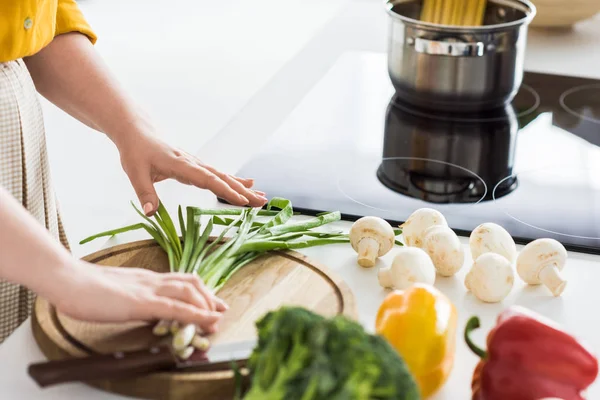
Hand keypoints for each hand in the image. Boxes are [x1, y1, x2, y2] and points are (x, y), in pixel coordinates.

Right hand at [53, 262, 226, 332]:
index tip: (211, 301)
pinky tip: (205, 321)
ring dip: (205, 306)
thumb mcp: (114, 291)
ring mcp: (147, 289)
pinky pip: (174, 307)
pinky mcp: (140, 302)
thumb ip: (130, 296)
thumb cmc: (83, 287)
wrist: (67, 279)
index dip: (199, 289)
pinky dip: (195, 314)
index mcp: (144, 278)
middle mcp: (151, 280)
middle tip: (220, 310)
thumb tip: (140, 306)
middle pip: (190, 283)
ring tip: (216, 319)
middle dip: (208, 297)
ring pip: (187, 292)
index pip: (179, 279)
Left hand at [118, 132, 267, 215]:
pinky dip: (233, 181)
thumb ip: (145, 193)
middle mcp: (194, 164)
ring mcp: (197, 164)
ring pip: (223, 177)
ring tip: (261, 196)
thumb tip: (150, 213)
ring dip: (242, 188)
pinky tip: (246, 185)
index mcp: (181, 165)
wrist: (138, 132)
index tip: (241, 201)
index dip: (225, 191)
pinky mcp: (196, 167)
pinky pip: (218, 175)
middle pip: (222, 179)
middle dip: (243, 192)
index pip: (208, 180)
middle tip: (262, 202)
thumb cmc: (136, 152)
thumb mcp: (135, 173)